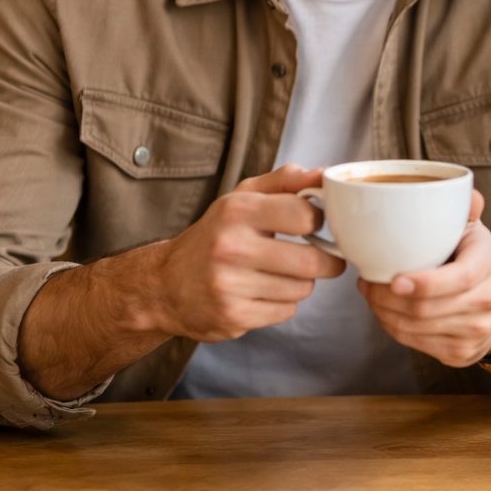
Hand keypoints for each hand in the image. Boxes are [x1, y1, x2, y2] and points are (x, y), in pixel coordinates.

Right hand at [128, 164, 346, 340]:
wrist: (162, 285)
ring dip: (302, 283)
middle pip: (311, 260)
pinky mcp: (232, 317)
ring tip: (283, 274)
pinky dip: (284, 303)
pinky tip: (264, 293)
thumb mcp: (242, 197)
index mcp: (236, 210)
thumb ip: (286, 180)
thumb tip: (325, 173)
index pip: (304, 214)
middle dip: (328, 261)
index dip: (320, 220)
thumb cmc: (215, 235)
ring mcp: (229, 285)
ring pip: (302, 288)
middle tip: (326, 257)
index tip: (316, 225)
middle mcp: (230, 247)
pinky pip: (286, 311)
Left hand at [357, 190, 490, 366]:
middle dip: (386, 298)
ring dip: (384, 313)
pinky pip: (416, 344)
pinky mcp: (461, 352)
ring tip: (371, 294)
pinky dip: (393, 328)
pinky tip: (386, 312)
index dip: (425, 283)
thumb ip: (466, 209)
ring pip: (417, 329)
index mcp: (488, 264)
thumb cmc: (474, 260)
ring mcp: (475, 330)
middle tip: (366, 282)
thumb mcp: (473, 231)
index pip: (459, 279)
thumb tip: (469, 192)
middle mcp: (487, 301)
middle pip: (428, 309)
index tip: (394, 279)